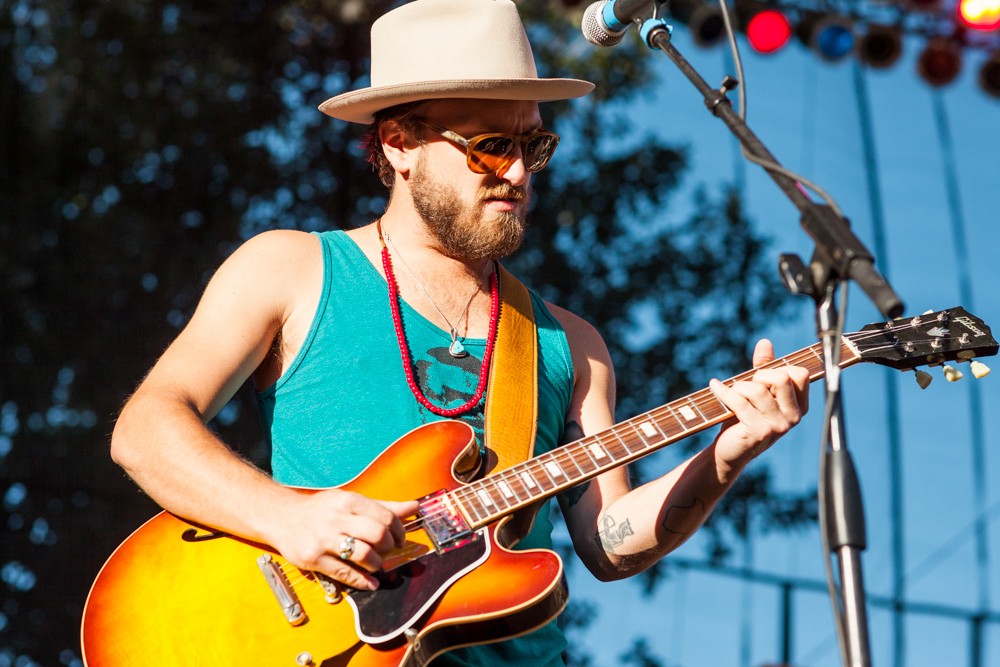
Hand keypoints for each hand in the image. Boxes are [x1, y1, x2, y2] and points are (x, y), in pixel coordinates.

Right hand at [267, 489, 418, 590]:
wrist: (281, 516)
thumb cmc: (321, 509)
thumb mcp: (351, 501)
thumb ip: (384, 506)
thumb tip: (414, 506)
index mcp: (349, 501)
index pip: (386, 516)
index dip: (399, 532)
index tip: (399, 540)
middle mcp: (337, 518)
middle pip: (378, 535)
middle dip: (389, 548)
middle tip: (388, 552)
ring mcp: (324, 539)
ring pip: (364, 555)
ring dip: (377, 565)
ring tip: (376, 565)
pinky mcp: (314, 558)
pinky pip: (345, 573)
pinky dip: (363, 581)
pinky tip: (370, 582)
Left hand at [708, 339, 809, 475]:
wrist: (728, 451)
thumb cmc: (743, 419)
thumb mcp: (755, 391)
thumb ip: (763, 367)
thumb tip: (765, 342)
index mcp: (799, 406)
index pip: (799, 374)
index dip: (777, 369)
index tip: (760, 378)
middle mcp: (794, 417)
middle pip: (782, 378)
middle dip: (758, 376)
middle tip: (745, 386)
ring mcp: (779, 426)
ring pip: (759, 389)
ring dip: (738, 387)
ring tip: (730, 392)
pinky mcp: (760, 432)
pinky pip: (740, 402)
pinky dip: (723, 391)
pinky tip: (714, 387)